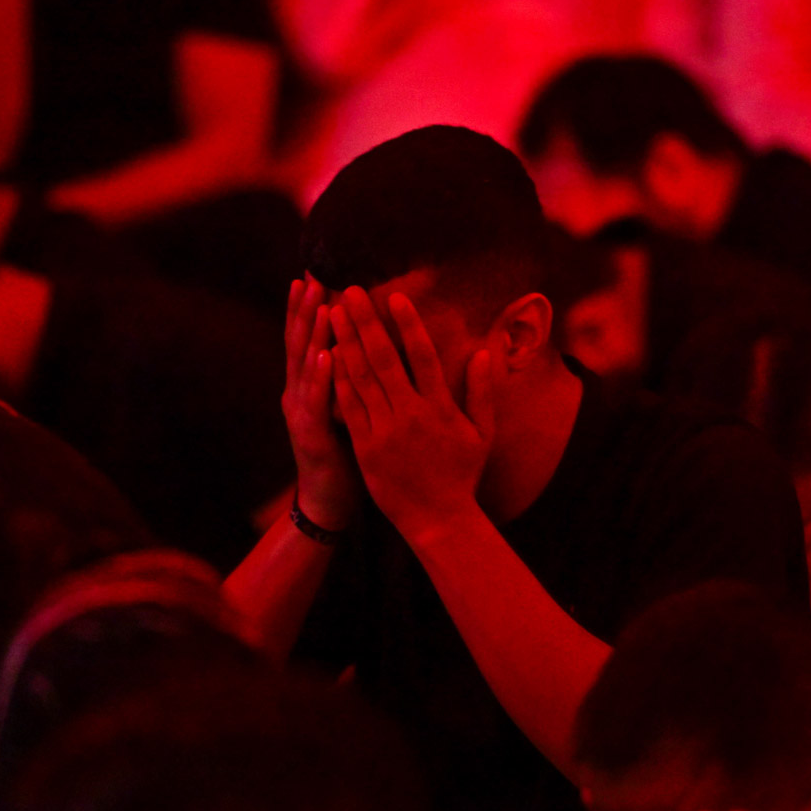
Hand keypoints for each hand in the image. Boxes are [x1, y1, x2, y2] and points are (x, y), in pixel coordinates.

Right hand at [282, 279, 359, 530]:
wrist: (330, 501)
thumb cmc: (344, 452)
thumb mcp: (346, 406)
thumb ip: (349, 374)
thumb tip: (363, 340)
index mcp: (308, 386)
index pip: (306, 336)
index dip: (307, 305)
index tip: (315, 270)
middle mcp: (297, 394)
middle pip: (299, 343)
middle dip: (305, 308)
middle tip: (312, 273)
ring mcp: (300, 414)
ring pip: (304, 367)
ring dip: (312, 334)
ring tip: (319, 303)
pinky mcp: (311, 436)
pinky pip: (317, 402)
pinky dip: (320, 377)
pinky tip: (326, 354)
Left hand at [329, 287, 494, 540]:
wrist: (438, 519)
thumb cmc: (462, 475)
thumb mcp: (482, 433)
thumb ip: (481, 391)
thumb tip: (483, 352)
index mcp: (440, 407)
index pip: (422, 356)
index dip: (408, 324)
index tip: (394, 297)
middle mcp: (410, 414)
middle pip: (384, 359)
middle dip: (365, 322)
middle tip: (350, 291)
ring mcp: (385, 431)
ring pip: (361, 379)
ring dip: (345, 342)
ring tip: (333, 313)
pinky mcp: (366, 448)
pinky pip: (348, 408)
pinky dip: (337, 381)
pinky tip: (327, 355)